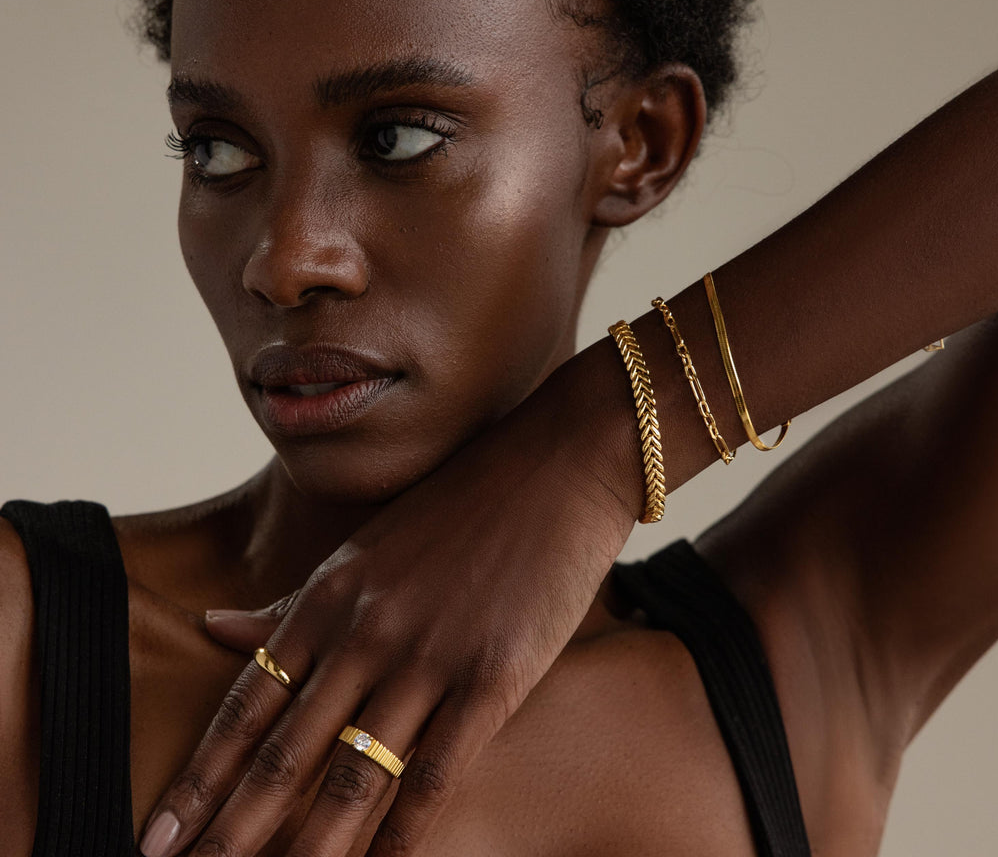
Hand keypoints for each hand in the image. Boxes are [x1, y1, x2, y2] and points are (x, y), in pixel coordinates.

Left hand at [138, 346, 638, 856]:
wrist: (553, 466)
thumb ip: (291, 603)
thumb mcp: (363, 549)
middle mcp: (365, 631)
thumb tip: (211, 627)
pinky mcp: (492, 676)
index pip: (246, 707)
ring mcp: (427, 655)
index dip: (199, 780)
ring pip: (350, 778)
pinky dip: (402, 840)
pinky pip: (436, 776)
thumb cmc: (459, 506)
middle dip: (228, 833)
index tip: (157, 837)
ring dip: (304, 853)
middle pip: (282, 754)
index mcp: (328, 598)